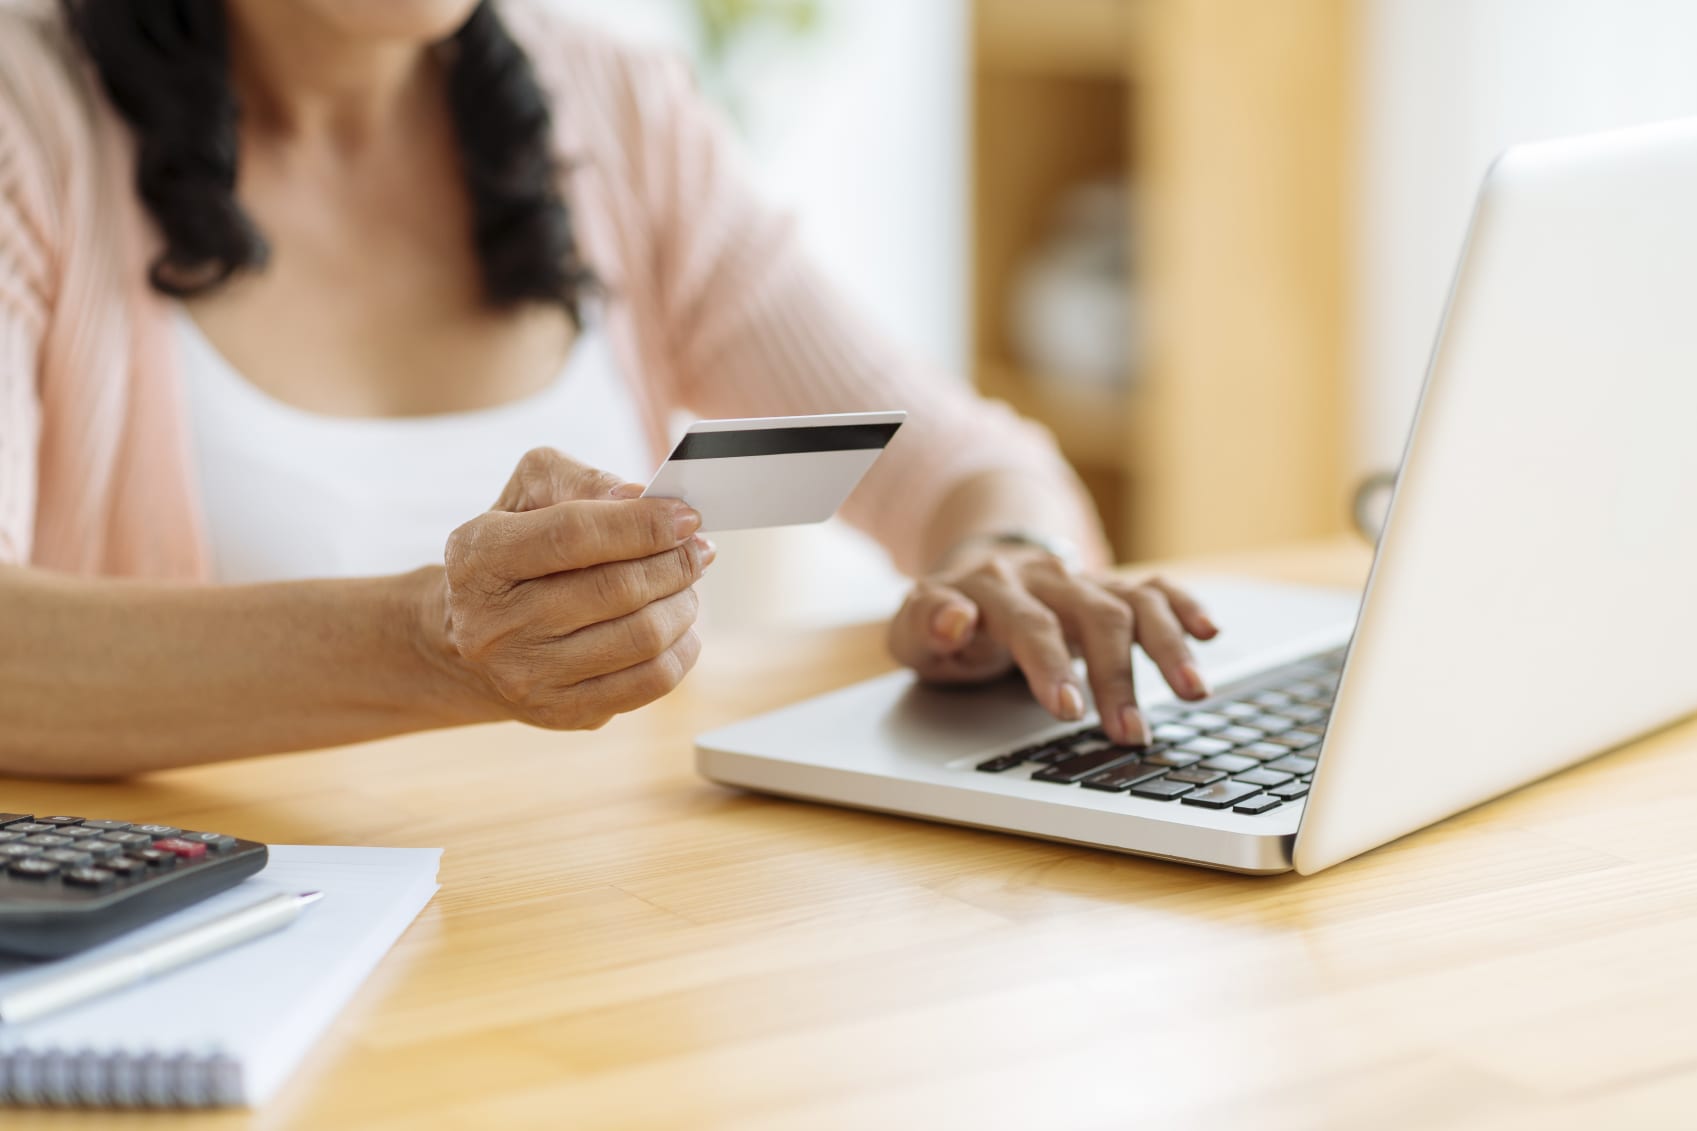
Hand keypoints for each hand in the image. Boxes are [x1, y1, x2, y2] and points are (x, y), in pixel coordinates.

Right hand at [428, 448, 713, 729]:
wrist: (468, 642)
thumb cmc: (512, 553)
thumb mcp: (525, 497)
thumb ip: (576, 480)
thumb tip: (637, 496)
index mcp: (478, 558)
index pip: (572, 535)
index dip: (641, 524)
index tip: (686, 517)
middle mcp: (494, 624)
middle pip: (616, 589)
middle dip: (674, 563)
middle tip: (697, 549)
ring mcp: (528, 676)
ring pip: (642, 636)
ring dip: (683, 602)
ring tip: (685, 583)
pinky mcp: (564, 712)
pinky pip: (652, 681)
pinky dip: (682, 646)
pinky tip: (677, 625)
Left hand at [887, 545, 1218, 745]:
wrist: (969, 579)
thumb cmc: (943, 621)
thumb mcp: (913, 631)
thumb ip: (925, 624)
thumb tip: (953, 619)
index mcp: (994, 587)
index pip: (1031, 624)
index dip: (1051, 665)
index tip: (1069, 708)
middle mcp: (1046, 577)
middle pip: (1095, 616)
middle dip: (1117, 675)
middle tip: (1130, 732)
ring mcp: (1083, 581)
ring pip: (1134, 603)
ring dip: (1167, 647)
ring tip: (1192, 693)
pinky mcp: (1110, 588)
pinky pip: (1153, 590)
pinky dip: (1184, 607)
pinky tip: (1209, 633)